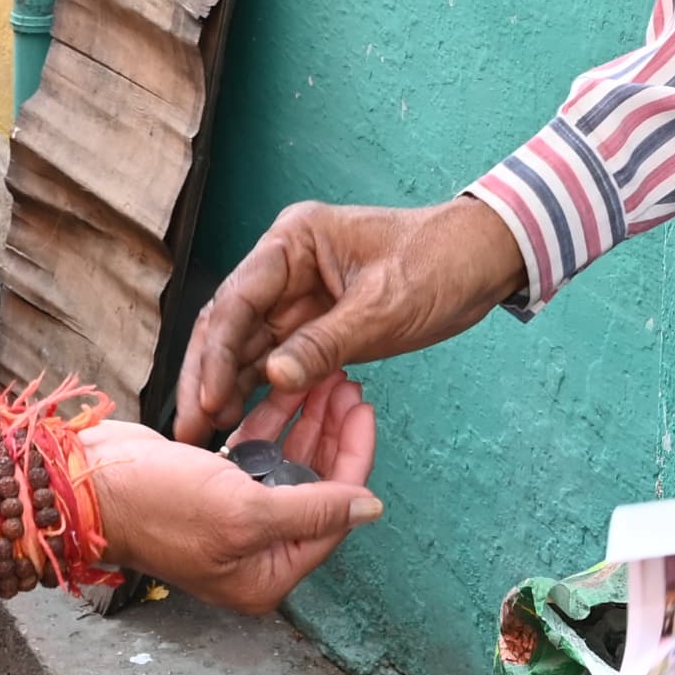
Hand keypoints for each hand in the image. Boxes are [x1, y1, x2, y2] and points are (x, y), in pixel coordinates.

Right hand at [83, 373, 384, 614]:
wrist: (83, 482)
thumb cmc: (157, 504)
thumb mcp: (244, 509)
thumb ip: (313, 510)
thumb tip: (370, 508)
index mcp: (266, 575)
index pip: (332, 516)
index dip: (352, 458)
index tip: (363, 409)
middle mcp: (253, 552)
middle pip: (314, 488)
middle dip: (332, 434)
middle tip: (347, 384)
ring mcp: (231, 518)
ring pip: (287, 465)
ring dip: (305, 421)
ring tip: (324, 377)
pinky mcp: (211, 486)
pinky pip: (255, 454)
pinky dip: (271, 422)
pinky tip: (286, 389)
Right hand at [171, 195, 529, 444]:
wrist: (485, 259)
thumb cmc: (440, 265)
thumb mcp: (383, 309)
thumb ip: (325, 343)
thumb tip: (272, 378)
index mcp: (293, 240)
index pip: (238, 298)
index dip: (216, 352)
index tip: (205, 399)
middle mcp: (284, 264)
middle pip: (230, 323)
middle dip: (208, 375)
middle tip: (189, 426)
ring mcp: (296, 293)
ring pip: (246, 344)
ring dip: (226, 386)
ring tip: (207, 433)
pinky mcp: (314, 321)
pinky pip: (277, 356)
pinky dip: (260, 387)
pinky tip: (242, 421)